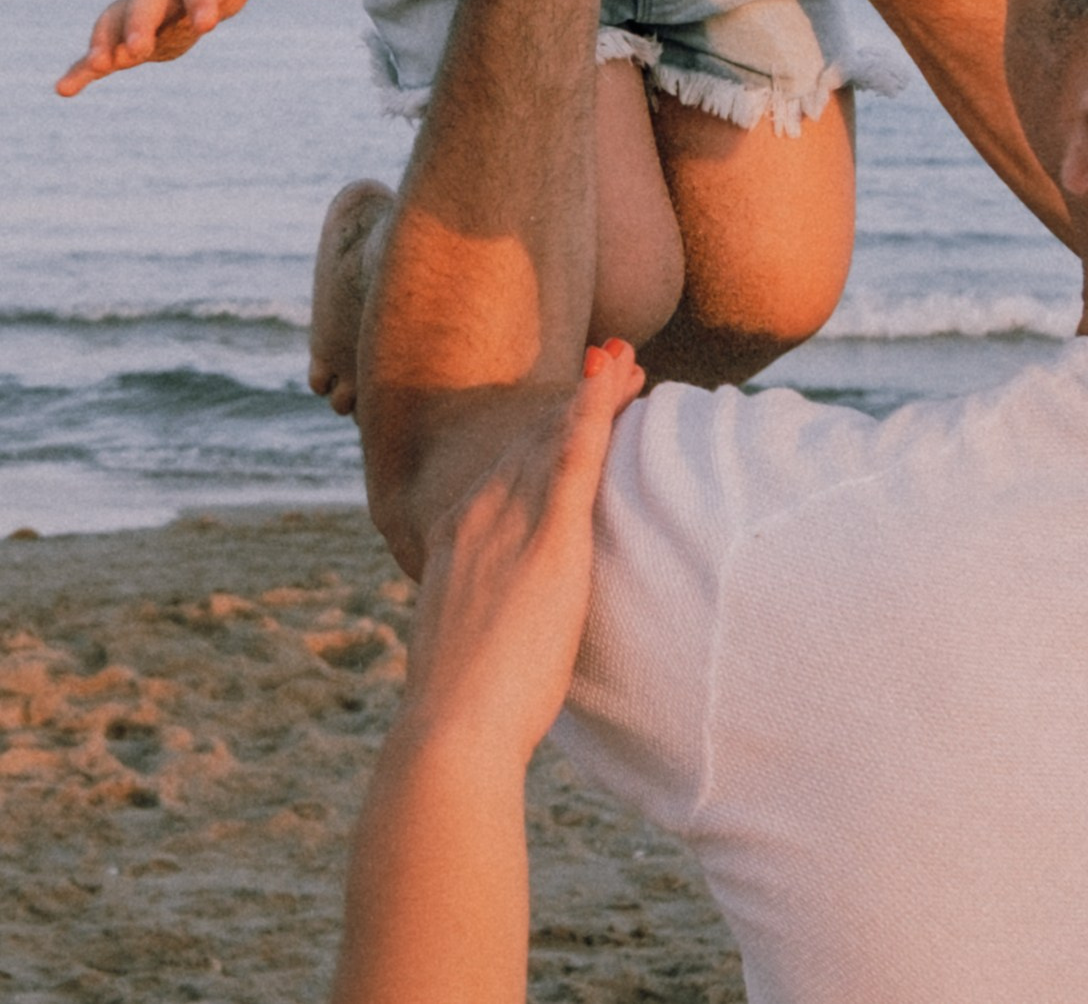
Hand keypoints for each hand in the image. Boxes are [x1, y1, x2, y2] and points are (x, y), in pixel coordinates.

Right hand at [59, 0, 343, 95]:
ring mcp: (155, 5)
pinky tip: (66, 88)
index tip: (207, 17)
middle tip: (135, 50)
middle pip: (153, 3)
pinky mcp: (141, 23)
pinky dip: (88, 63)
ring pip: (121, 20)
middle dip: (143, 24)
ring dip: (107, 42)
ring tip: (94, 68)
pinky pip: (110, 41)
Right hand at [399, 341, 645, 767]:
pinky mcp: (547, 538)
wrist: (451, 729)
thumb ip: (486, 604)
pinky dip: (597, 410)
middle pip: (535, 438)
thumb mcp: (467, 634)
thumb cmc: (463, 705)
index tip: (575, 407)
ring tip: (631, 362)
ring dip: (598, 394)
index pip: (507, 463)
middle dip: (578, 401)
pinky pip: (576, 456)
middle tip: (618, 365)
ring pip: (559, 436)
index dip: (546, 429)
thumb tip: (508, 615)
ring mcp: (508, 519)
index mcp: (454, 530)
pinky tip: (619, 380)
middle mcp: (477, 510)